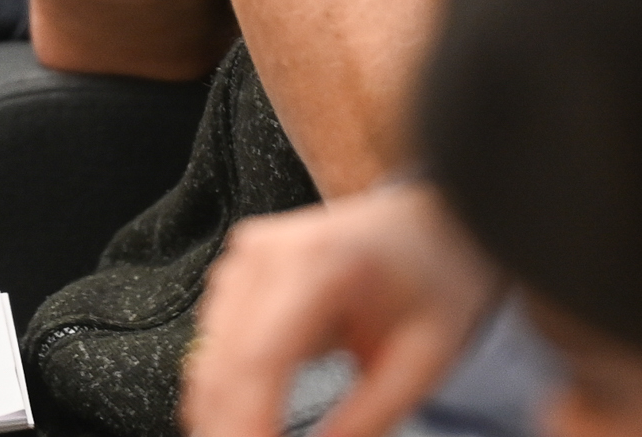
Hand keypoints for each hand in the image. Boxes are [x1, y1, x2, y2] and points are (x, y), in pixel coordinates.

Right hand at [187, 184, 504, 436]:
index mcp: (320, 263)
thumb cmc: (435, 279)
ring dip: (220, 416)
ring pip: (206, 359)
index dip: (247, 425)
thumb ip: (367, 419)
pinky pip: (211, 343)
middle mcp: (270, 252)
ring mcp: (248, 256)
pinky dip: (221, 392)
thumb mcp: (421, 359)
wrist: (430, 225)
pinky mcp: (239, 268)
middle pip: (221, 365)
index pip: (259, 360)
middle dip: (230, 429)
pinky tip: (246, 422)